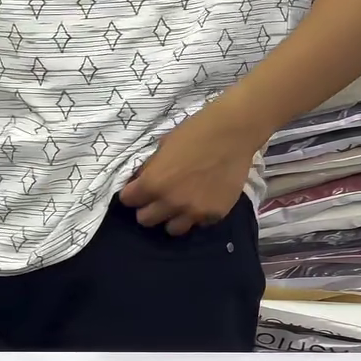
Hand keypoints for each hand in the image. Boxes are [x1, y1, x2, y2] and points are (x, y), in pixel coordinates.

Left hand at [119, 98, 260, 235]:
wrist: (232, 132)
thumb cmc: (195, 131)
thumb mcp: (163, 145)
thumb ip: (151, 168)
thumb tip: (141, 181)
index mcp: (153, 183)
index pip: (128, 201)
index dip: (132, 193)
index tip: (137, 189)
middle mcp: (171, 203)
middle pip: (146, 220)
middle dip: (148, 208)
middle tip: (157, 197)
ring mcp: (194, 212)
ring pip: (173, 229)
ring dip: (172, 217)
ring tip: (180, 203)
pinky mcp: (215, 215)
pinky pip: (199, 223)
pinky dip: (197, 214)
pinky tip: (203, 198)